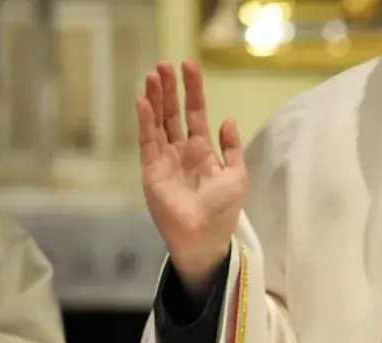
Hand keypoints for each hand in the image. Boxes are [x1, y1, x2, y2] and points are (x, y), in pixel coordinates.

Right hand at [136, 61, 245, 296]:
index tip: (189, 66)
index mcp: (203, 150)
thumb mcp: (237, 175)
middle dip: (168, 89)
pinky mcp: (151, 170)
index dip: (192, 90)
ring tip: (152, 76)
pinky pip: (147, 141)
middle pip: (172, 112)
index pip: (195, 112)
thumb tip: (228, 119)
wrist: (205, 237)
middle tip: (163, 65)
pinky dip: (145, 121)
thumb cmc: (223, 210)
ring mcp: (164, 159)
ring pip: (157, 122)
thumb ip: (232, 147)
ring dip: (154, 99)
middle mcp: (181, 150)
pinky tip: (144, 102)